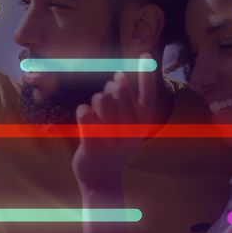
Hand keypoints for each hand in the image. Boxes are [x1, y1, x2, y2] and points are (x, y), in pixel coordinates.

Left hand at [71, 60, 164, 189]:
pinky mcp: (93, 145)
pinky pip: (85, 114)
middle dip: (110, 88)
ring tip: (95, 110)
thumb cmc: (114, 143)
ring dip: (95, 100)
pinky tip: (85, 115)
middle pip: (119, 91)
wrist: (101, 177)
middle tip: (106, 95)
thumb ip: (128, 102)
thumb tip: (120, 74)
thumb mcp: (129, 125)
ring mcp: (112, 138)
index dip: (146, 73)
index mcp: (143, 125)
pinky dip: (83, 110)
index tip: (144, 54)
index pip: (148, 94)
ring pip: (100, 99)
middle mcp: (130, 131)